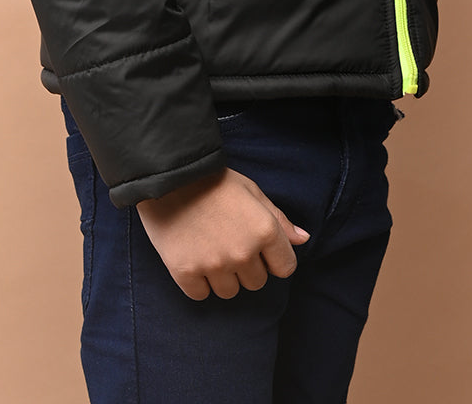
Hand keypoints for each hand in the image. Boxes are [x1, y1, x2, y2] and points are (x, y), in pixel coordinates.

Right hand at [135, 166, 310, 300]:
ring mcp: (214, 265)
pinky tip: (194, 258)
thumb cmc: (214, 181)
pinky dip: (199, 282)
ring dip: (223, 276)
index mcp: (264, 230)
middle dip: (247, 267)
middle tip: (229, 243)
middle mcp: (243, 252)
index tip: (259, 249)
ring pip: (230, 292)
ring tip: (210, 249)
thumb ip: (279, 219)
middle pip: (256, 283)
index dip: (273, 259)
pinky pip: (202, 294)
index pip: (284, 268)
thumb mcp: (252, 191)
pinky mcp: (186, 273)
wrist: (169, 176)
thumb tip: (302, 240)